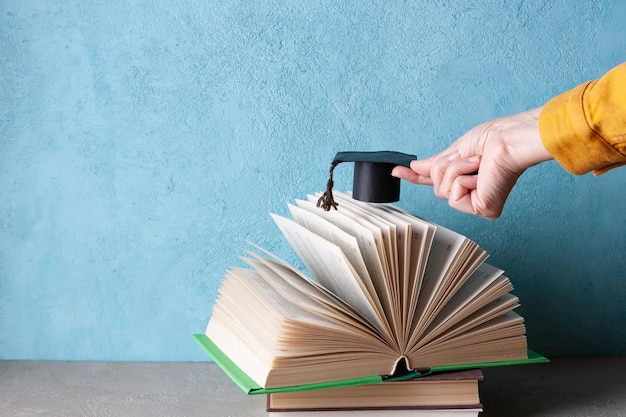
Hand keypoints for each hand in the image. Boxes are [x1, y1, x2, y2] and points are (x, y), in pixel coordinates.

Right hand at [392, 107, 552, 218]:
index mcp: (468, 177)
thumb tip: (415, 167)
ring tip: (476, 162)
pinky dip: (462, 180)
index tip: (396, 171)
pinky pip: (453, 197)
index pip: (437, 180)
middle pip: (436, 187)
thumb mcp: (455, 151)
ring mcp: (477, 202)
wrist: (508, 139)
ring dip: (455, 170)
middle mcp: (473, 192)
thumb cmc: (492, 138)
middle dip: (443, 167)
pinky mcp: (483, 209)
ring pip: (442, 191)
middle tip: (463, 156)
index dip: (415, 176)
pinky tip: (479, 175)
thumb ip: (435, 164)